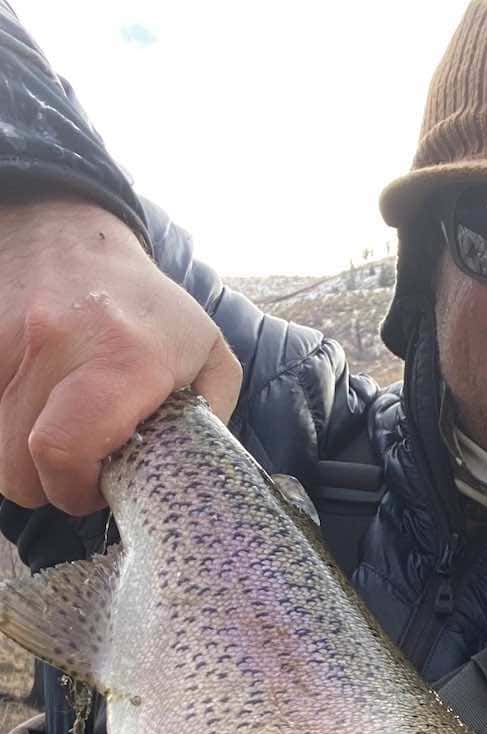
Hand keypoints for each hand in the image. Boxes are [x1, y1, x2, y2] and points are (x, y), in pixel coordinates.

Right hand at [0, 198, 240, 513]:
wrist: (69, 234)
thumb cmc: (147, 306)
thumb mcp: (207, 354)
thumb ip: (210, 417)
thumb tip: (195, 471)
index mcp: (121, 359)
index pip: (64, 450)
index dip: (76, 490)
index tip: (99, 488)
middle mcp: (52, 347)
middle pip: (18, 465)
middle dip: (50, 485)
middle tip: (82, 470)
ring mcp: (3, 346)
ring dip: (24, 462)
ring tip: (62, 440)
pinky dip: (7, 432)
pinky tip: (37, 415)